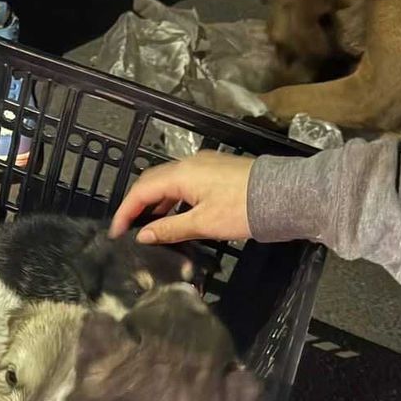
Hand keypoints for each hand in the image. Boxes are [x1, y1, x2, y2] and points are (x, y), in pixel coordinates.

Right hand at [109, 152, 254, 244]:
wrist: (285, 195)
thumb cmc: (242, 210)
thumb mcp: (203, 223)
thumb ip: (169, 229)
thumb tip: (143, 236)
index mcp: (181, 174)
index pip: (141, 190)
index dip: (125, 211)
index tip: (115, 233)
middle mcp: (189, 163)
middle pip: (152, 182)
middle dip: (137, 205)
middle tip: (128, 229)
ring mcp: (205, 165)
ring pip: (169, 182)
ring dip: (156, 203)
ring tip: (150, 227)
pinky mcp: (217, 170)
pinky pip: (185, 183)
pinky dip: (173, 199)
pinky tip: (175, 217)